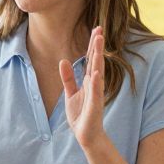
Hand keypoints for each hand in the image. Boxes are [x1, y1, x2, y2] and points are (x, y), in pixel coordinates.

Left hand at [58, 26, 108, 148]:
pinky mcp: (95, 106)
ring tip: (99, 45)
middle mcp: (94, 84)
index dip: (93, 44)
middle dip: (97, 46)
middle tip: (100, 29)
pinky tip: (96, 73)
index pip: (91, 59)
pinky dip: (95, 83)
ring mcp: (95, 94)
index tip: (96, 29)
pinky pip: (95, 92)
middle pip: (96, 61)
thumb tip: (63, 61)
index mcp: (88, 80)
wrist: (86, 135)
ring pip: (97, 73)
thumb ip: (68, 77)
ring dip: (98, 59)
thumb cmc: (80, 114)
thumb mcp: (70, 93)